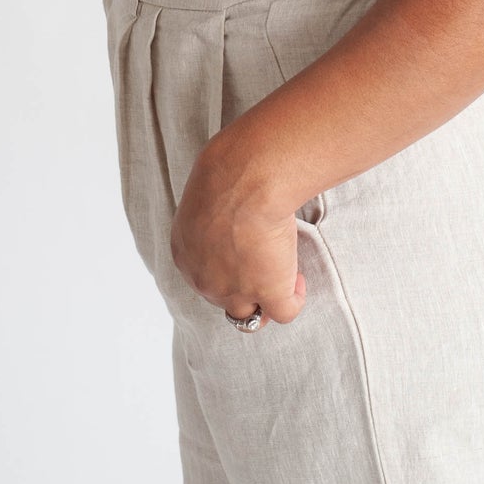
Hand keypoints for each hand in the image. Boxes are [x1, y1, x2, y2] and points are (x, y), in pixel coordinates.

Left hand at [170, 142, 306, 328]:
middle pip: (223, 295)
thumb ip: (210, 206)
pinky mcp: (268, 292)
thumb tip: (226, 198)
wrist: (247, 179)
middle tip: (263, 258)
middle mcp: (204, 279)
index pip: (203, 271)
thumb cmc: (226, 169)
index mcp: (185, 251)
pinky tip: (298, 279)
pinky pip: (284, 311)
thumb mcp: (204, 188)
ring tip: (281, 275)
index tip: (242, 245)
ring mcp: (235, 290)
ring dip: (263, 299)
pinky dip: (294, 298)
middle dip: (242, 282)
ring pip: (247, 314)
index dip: (224, 262)